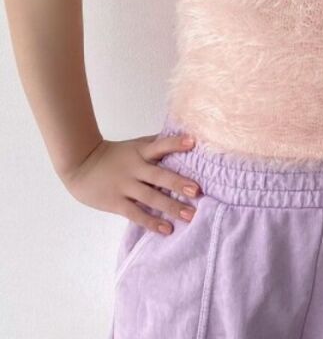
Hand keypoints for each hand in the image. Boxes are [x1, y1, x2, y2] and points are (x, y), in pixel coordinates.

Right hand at [60, 132, 203, 235]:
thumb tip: (182, 138)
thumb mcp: (134, 145)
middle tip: (197, 191)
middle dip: (179, 183)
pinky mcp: (116, 203)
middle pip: (159, 176)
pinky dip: (152, 222)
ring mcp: (125, 186)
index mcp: (140, 151)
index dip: (175, 143)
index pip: (160, 145)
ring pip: (151, 197)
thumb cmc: (114, 155)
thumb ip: (154, 144)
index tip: (193, 142)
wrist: (81, 165)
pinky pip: (136, 214)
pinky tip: (166, 229)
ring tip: (190, 215)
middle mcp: (135, 168)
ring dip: (171, 207)